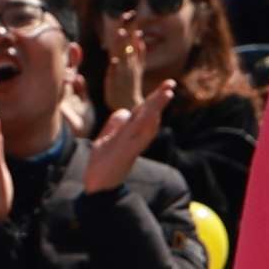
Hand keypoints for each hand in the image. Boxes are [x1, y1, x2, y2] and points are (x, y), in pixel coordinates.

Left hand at [73, 55, 168, 200]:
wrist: (96, 186)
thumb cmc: (102, 164)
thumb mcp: (105, 139)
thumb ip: (114, 125)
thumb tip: (122, 111)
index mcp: (128, 132)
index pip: (142, 110)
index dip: (153, 98)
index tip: (166, 85)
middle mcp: (133, 136)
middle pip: (148, 114)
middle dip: (159, 98)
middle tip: (171, 83)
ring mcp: (131, 144)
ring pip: (146, 123)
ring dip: (156, 109)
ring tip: (167, 94)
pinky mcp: (126, 154)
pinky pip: (139, 139)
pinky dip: (147, 128)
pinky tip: (153, 117)